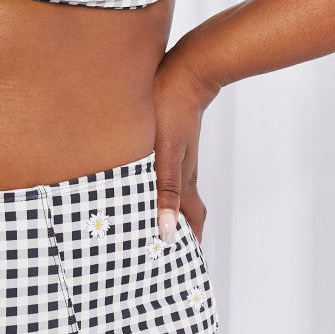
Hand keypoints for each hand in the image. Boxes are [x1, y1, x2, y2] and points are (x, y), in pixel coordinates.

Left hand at [152, 39, 220, 244]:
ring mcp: (180, 154)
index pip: (191, 220)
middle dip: (175, 230)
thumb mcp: (165, 152)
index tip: (184, 264)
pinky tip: (143, 180)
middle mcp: (185, 170)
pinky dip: (159, 186)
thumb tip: (165, 230)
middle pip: (184, 208)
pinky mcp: (172, 138)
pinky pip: (167, 171)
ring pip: (175, 189)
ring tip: (151, 220)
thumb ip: (165, 189)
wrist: (187, 69)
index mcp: (184, 179)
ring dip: (166, 208)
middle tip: (162, 249)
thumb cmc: (172, 109)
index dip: (190, 242)